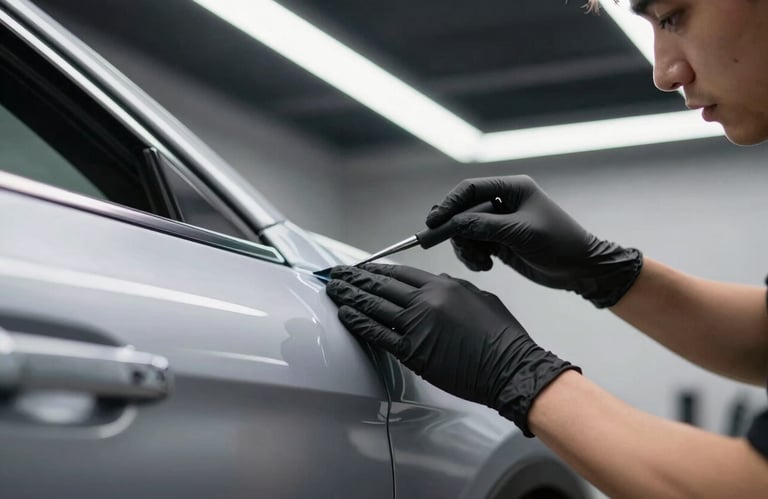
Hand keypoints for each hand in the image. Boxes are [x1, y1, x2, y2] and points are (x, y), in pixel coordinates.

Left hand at [325, 263, 579, 435]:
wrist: (510, 366)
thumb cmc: (502, 335)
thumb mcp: (479, 297)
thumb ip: (454, 287)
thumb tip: (436, 283)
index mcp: (443, 285)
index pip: (400, 272)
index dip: (376, 270)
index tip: (361, 269)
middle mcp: (426, 301)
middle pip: (381, 286)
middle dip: (354, 279)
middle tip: (334, 274)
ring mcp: (417, 326)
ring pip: (374, 306)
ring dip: (349, 297)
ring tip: (332, 289)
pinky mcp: (412, 352)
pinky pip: (378, 334)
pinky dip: (358, 323)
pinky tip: (344, 315)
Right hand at [426, 175, 642, 307]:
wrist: (581, 268)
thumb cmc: (559, 243)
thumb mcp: (520, 233)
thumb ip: (485, 226)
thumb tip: (453, 224)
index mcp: (513, 188)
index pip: (471, 189)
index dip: (449, 204)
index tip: (434, 222)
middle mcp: (504, 202)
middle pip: (463, 210)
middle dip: (455, 230)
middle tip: (444, 245)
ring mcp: (500, 223)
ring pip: (465, 230)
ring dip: (465, 248)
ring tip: (479, 262)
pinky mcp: (499, 241)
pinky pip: (473, 245)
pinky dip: (473, 256)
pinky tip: (485, 266)